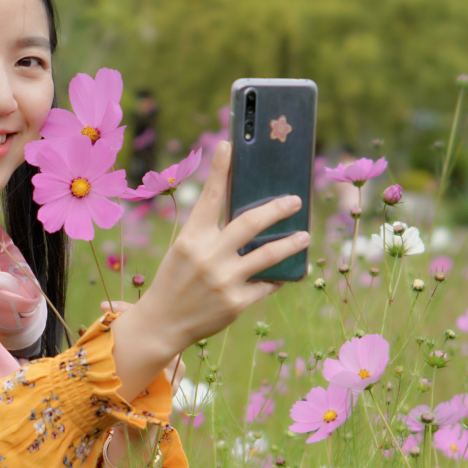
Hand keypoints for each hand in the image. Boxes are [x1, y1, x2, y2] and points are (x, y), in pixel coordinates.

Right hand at [108, 137, 311, 392]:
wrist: (162, 324)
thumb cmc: (177, 280)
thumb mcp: (184, 250)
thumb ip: (210, 231)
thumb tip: (247, 209)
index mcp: (191, 238)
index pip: (208, 197)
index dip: (220, 169)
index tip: (229, 144)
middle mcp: (208, 256)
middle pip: (250, 223)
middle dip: (277, 209)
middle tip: (295, 201)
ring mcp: (224, 281)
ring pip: (268, 256)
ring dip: (291, 243)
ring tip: (305, 236)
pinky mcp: (236, 303)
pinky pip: (266, 284)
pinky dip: (277, 277)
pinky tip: (286, 272)